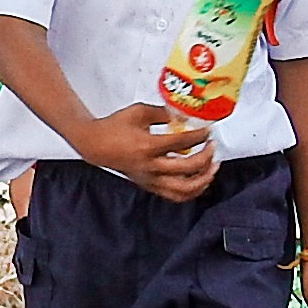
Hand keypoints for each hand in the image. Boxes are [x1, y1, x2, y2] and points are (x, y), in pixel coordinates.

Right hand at [79, 102, 217, 200]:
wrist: (96, 144)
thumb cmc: (114, 127)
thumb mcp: (139, 112)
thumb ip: (163, 113)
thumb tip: (184, 114)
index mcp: (148, 146)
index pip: (182, 142)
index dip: (200, 136)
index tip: (207, 130)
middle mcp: (150, 166)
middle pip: (188, 168)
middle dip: (206, 157)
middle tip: (212, 147)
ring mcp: (150, 179)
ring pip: (184, 189)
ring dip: (203, 180)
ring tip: (211, 169)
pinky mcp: (149, 186)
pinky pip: (175, 196)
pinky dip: (191, 191)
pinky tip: (199, 182)